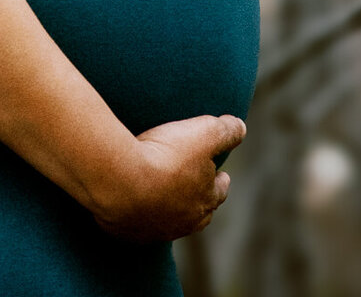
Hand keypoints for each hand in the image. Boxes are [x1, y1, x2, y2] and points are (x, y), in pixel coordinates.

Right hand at [91, 114, 246, 241]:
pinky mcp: (128, 232)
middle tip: (194, 187)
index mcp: (205, 200)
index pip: (219, 191)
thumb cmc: (165, 157)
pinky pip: (138, 225)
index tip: (221, 174)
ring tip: (163, 195)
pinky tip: (133, 203)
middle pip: (197, 213)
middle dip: (198, 199)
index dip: (220, 180)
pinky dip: (139, 215)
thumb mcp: (203, 133)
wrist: (120, 180)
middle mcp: (184, 222)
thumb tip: (241, 127)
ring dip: (169, 208)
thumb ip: (226, 131)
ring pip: (169, 221)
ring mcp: (156, 230)